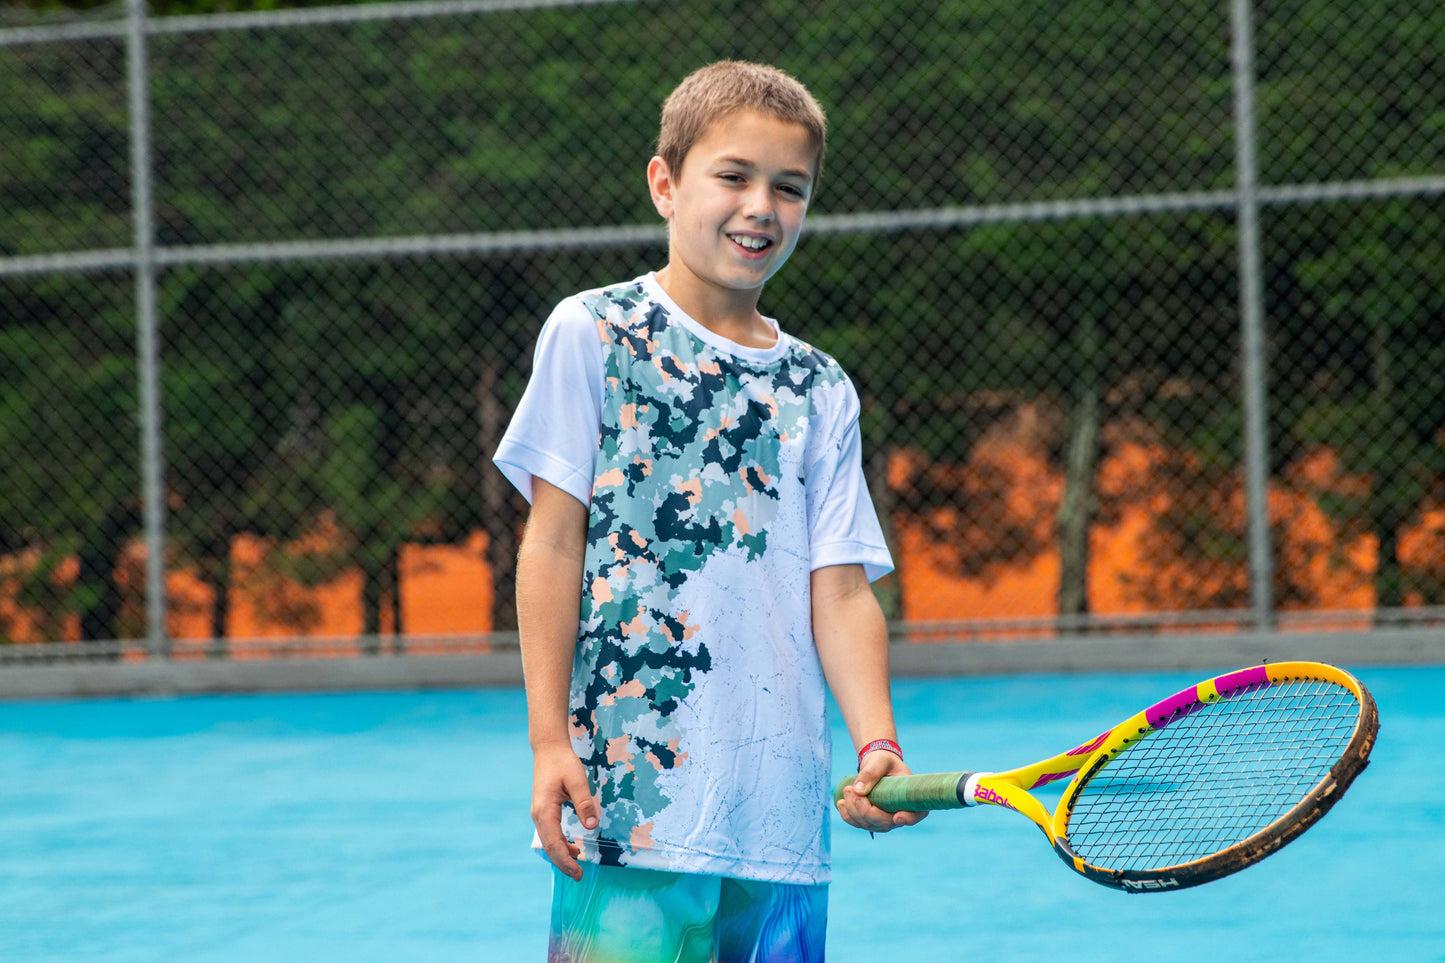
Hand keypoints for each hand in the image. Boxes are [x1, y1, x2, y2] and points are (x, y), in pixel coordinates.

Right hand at [530, 740, 599, 879]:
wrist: (549, 750)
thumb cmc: (563, 763)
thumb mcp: (577, 780)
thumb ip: (584, 802)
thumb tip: (592, 826)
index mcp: (545, 810)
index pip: (553, 842)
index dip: (565, 860)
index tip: (578, 872)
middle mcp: (539, 816)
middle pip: (549, 846)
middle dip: (563, 863)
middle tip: (579, 876)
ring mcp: (540, 815)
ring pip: (549, 842)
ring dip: (562, 856)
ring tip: (578, 867)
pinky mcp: (545, 812)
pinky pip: (551, 834)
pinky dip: (561, 845)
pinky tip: (573, 849)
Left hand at [835, 749, 927, 832]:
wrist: (876, 765)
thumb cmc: (883, 762)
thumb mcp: (880, 761)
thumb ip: (871, 772)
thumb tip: (858, 790)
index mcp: (910, 798)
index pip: (915, 814)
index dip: (908, 819)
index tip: (897, 817)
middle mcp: (899, 814)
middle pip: (884, 823)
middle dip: (865, 810)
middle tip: (852, 790)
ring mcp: (884, 820)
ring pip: (868, 824)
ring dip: (853, 810)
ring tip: (847, 790)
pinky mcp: (870, 821)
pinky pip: (858, 823)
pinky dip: (847, 814)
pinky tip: (841, 802)